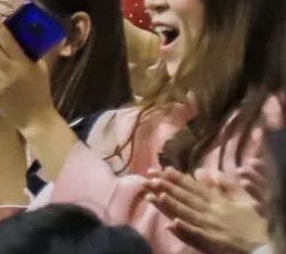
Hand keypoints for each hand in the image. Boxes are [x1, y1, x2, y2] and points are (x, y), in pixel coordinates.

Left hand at [146, 167, 268, 251]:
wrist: (266, 247)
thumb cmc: (256, 225)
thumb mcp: (246, 202)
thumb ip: (230, 189)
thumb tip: (216, 174)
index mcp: (218, 202)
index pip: (194, 188)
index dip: (177, 179)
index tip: (162, 169)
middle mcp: (212, 212)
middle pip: (186, 198)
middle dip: (167, 187)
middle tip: (149, 177)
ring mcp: (211, 227)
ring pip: (187, 213)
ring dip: (170, 204)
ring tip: (154, 194)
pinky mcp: (213, 242)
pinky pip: (196, 235)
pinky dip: (185, 229)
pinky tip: (171, 224)